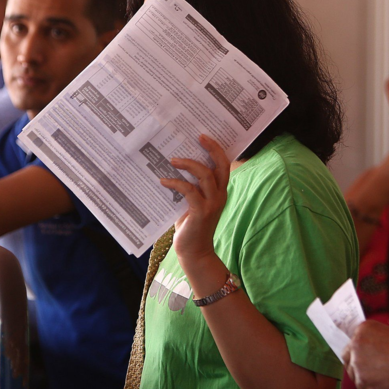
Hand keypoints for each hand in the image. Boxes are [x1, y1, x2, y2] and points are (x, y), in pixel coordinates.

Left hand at [160, 135, 230, 263]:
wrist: (193, 252)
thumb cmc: (190, 226)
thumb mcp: (191, 202)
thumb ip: (190, 187)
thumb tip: (173, 165)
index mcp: (220, 191)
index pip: (224, 166)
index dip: (217, 149)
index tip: (204, 136)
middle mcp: (220, 195)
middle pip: (221, 166)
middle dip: (212, 149)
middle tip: (199, 137)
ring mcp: (212, 204)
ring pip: (205, 175)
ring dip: (189, 165)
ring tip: (173, 160)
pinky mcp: (201, 212)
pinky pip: (189, 190)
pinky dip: (176, 183)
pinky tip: (163, 181)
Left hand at [342, 320, 388, 388]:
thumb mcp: (383, 334)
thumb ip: (368, 341)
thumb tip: (361, 354)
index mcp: (361, 330)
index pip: (350, 345)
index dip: (356, 355)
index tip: (362, 361)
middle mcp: (355, 345)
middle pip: (348, 360)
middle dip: (356, 367)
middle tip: (368, 373)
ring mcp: (357, 363)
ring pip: (354, 375)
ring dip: (364, 379)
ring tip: (379, 379)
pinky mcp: (363, 380)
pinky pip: (361, 388)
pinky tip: (380, 386)